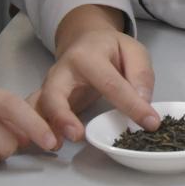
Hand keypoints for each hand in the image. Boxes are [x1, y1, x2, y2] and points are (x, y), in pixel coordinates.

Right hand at [34, 4, 158, 141]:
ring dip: (43, 126)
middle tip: (76, 135)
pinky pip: (35, 113)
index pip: (111, 84)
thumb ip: (140, 74)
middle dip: (61, 114)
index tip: (150, 124)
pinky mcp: (45, 99)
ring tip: (55, 145)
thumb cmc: (111, 49)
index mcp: (88, 56)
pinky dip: (34, 129)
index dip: (132, 105)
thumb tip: (143, 102)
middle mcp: (62, 70)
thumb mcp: (133, 51)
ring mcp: (49, 85)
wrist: (85, 40)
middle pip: (54, 92)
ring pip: (38, 105)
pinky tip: (47, 144)